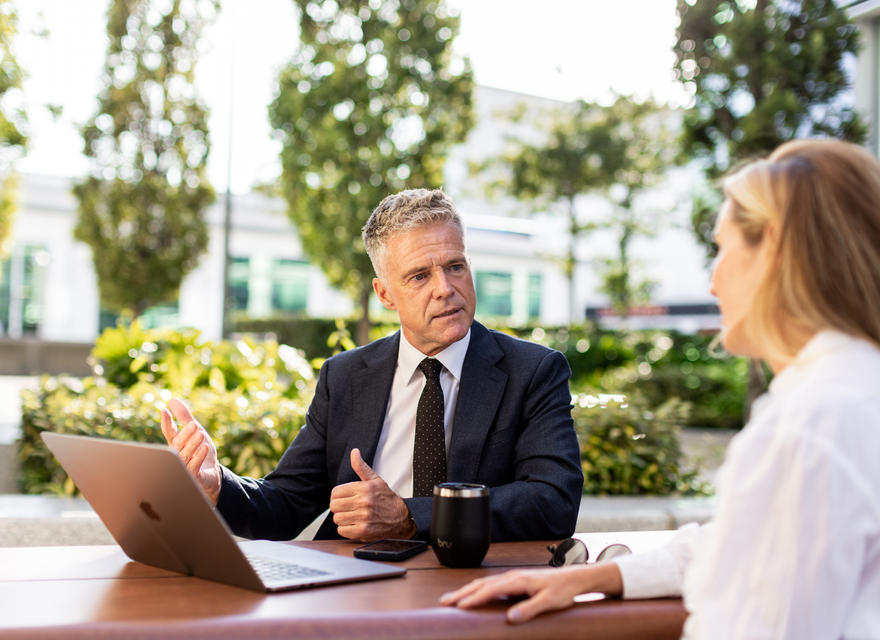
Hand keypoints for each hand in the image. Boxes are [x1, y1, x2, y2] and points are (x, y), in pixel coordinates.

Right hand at [160, 398, 221, 504]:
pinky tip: (205, 447)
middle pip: (178, 444)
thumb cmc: (201, 451)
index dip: (166, 422)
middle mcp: (177, 455)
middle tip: (193, 424)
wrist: (212, 474)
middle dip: (185, 434)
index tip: (165, 410)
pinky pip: (193, 466)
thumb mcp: (196, 431)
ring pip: (184, 455)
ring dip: (192, 444)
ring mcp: (183, 466)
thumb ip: (184, 417)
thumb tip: (172, 400)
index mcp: (176, 443)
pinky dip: (199, 456)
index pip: (169, 432)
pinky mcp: (192, 476)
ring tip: (200, 433)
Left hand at [328, 448, 414, 540]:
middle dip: (339, 507)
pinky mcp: (363, 531)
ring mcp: (363, 517)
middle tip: (347, 508)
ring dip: (343, 519)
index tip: (344, 498)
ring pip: (337, 518)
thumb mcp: (375, 480)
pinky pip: (342, 531)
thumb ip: (361, 467)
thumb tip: (354, 452)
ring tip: (352, 516)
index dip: (337, 496)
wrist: (402, 517)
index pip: (335, 492)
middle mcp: (363, 502)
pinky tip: (355, 524)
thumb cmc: (386, 498)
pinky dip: (346, 529)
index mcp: (364, 488)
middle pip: (334, 506)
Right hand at [440, 563, 623, 623]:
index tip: (459, 607)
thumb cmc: (562, 590)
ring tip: (452, 599)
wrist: (573, 578)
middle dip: (462, 593)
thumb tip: (511, 617)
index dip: (473, 598)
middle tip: (445, 602)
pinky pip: (491, 584)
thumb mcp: (549, 602)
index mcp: (518, 581)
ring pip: (484, 583)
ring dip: (467, 590)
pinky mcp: (515, 581)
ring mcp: (512, 578)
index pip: (490, 589)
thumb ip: (530, 609)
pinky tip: (473, 595)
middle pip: (481, 584)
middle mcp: (512, 577)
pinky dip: (478, 589)